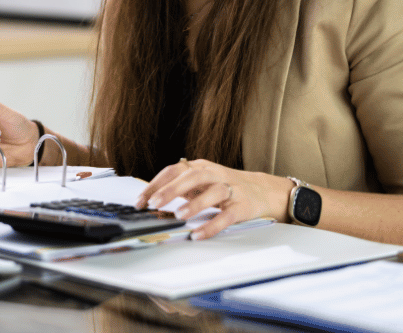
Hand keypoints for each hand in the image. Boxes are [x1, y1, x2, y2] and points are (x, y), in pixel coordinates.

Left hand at [134, 158, 293, 239]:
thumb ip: (180, 188)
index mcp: (201, 167)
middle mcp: (215, 175)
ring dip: (195, 203)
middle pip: (192, 176)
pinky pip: (227, 216)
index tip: (141, 200)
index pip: (175, 170)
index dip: (156, 184)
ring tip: (179, 215)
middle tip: (155, 204)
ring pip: (213, 192)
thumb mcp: (201, 183)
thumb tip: (151, 200)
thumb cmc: (225, 187)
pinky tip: (199, 234)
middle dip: (171, 190)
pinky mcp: (242, 206)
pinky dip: (212, 226)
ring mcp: (230, 189)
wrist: (262, 191)